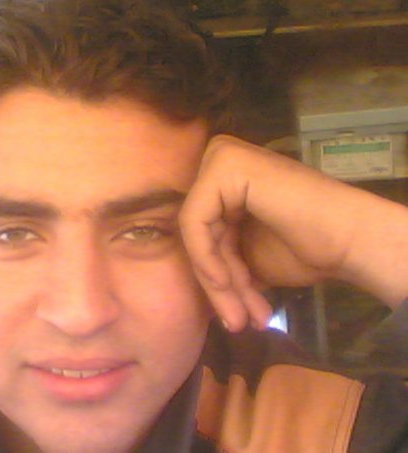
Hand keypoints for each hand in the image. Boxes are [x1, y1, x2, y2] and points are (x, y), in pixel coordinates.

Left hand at [179, 135, 407, 331]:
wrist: (350, 240)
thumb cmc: (308, 247)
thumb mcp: (249, 256)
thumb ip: (218, 257)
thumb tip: (199, 282)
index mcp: (226, 179)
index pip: (203, 232)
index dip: (216, 276)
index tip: (235, 312)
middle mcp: (221, 159)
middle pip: (200, 233)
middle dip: (220, 284)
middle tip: (237, 322)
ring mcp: (222, 157)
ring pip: (197, 234)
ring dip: (219, 283)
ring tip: (239, 319)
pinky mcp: (225, 163)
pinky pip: (195, 221)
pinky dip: (207, 257)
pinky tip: (225, 284)